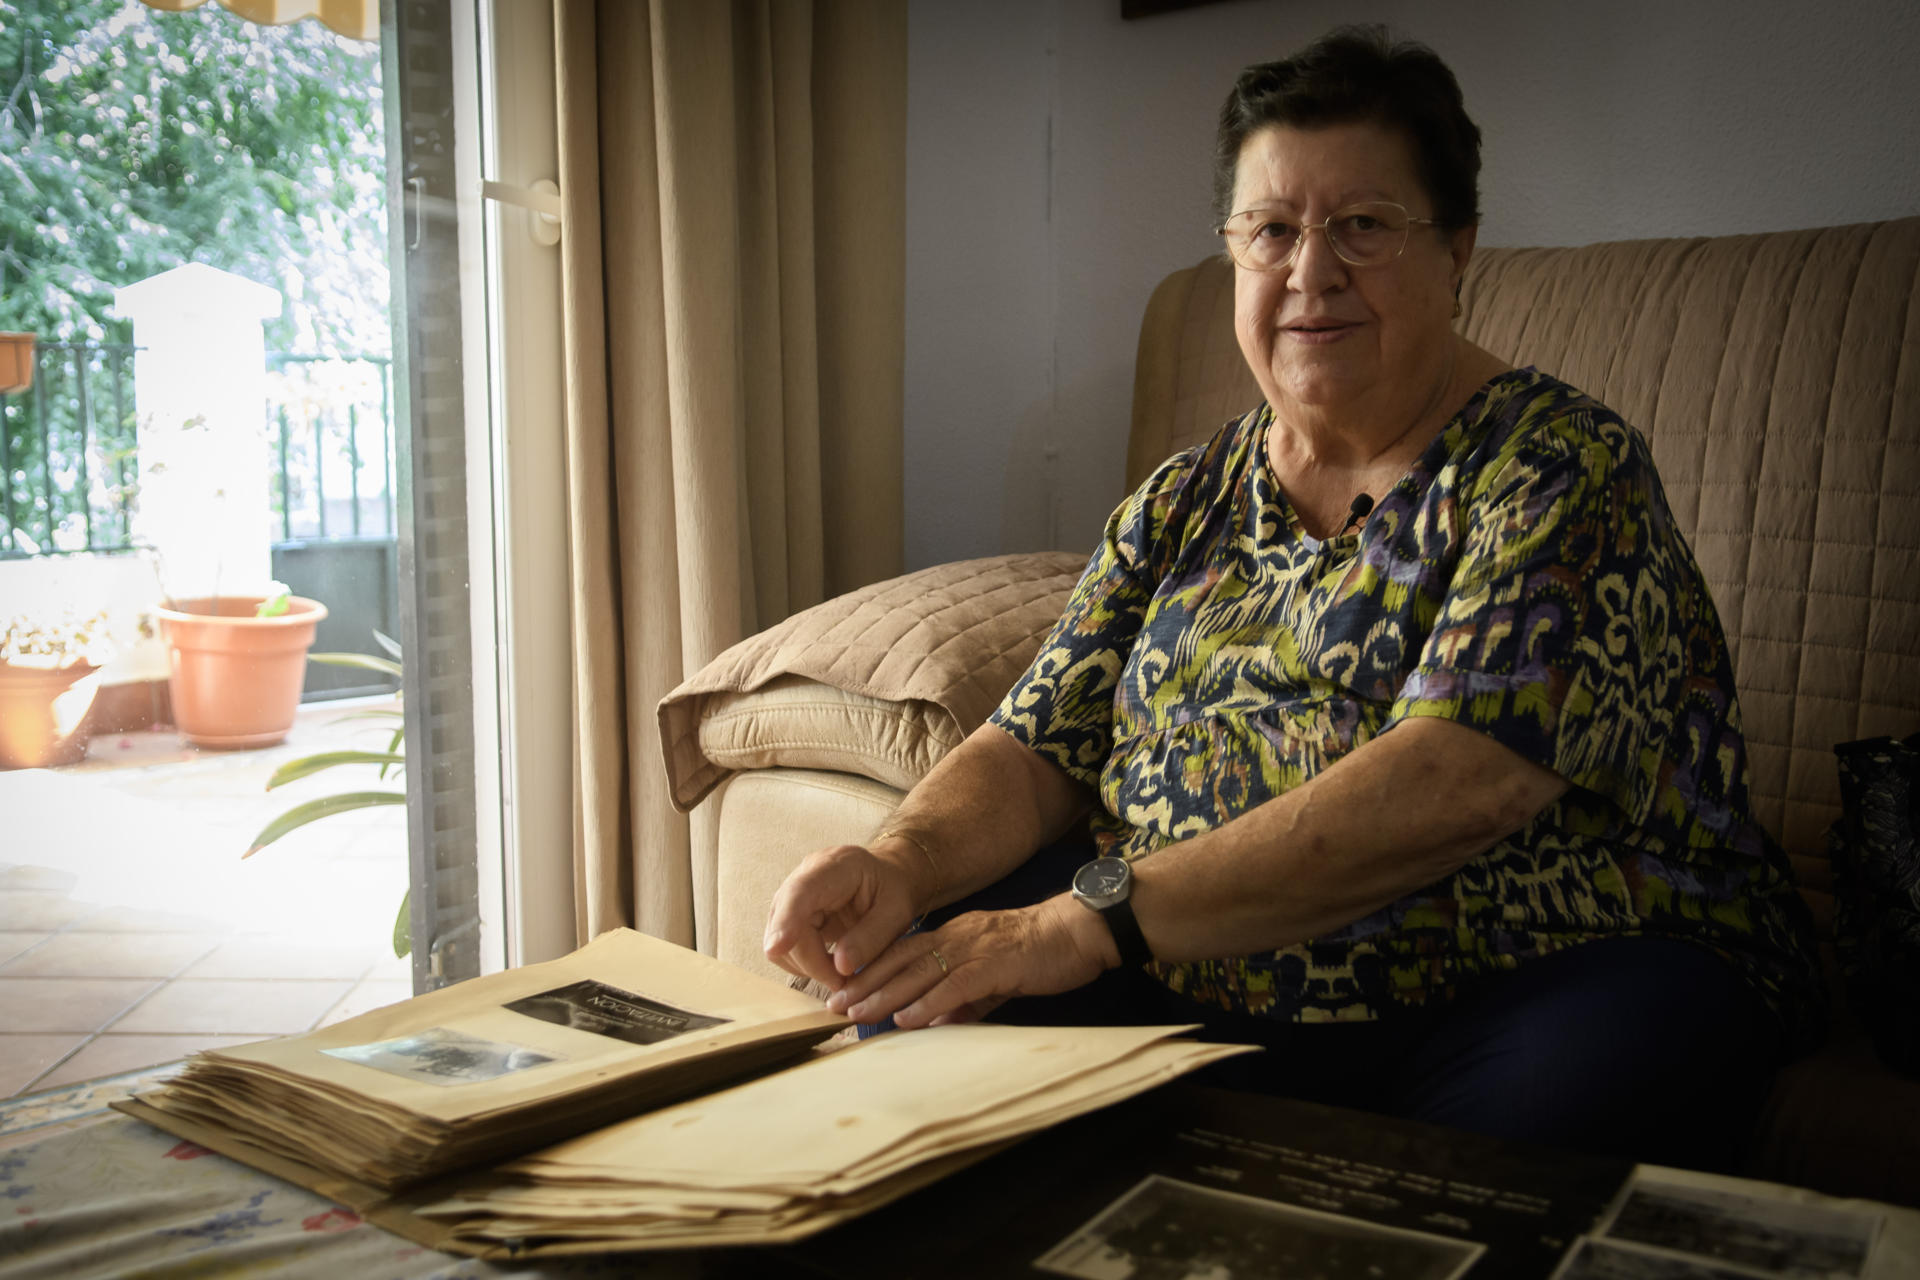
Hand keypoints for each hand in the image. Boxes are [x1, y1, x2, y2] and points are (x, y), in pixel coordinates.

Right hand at [763, 841, 931, 989]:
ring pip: (780, 940)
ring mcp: (792, 897)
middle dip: (811, 961)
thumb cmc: (893, 889)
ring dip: (807, 966)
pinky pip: (784, 948)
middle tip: (843, 982)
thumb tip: (840, 967)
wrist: (886, 878)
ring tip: (840, 974)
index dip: (785, 920)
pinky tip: (828, 965)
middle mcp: (804, 877)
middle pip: (786, 924)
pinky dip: (803, 964)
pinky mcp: (788, 916)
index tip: (776, 949)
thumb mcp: (897, 912)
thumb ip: (872, 937)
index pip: (800, 892)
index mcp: (835, 867)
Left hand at [825, 894, 1117, 1029]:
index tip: (843, 992)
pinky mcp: (995, 964)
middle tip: (835, 1006)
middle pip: (901, 961)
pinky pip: (956, 984)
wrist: (1079, 931)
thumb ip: (966, 999)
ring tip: (859, 1014)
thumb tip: (940, 1024)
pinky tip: (909, 1018)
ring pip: (919, 971)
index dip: (871, 972)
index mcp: (954, 937)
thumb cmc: (1039, 953)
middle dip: (865, 984)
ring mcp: (974, 949)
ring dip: (886, 994)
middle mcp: (956, 938)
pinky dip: (930, 1002)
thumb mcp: (994, 978)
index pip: (902, 953)